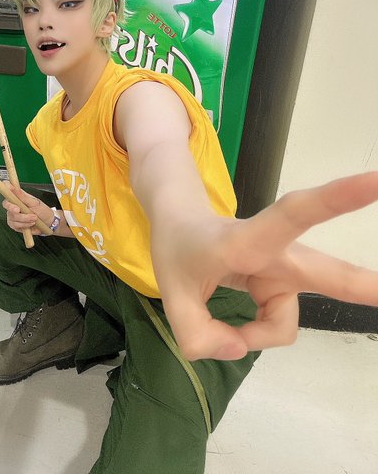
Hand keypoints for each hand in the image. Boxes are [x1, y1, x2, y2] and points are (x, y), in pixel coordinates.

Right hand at [2, 185, 54, 235]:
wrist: (48, 223)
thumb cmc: (42, 210)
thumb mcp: (35, 203)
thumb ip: (23, 196)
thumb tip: (14, 187)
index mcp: (18, 197)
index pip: (7, 191)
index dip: (6, 189)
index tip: (12, 195)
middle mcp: (13, 205)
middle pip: (7, 205)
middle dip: (13, 209)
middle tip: (19, 210)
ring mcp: (12, 215)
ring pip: (13, 217)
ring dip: (25, 219)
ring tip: (35, 218)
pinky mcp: (14, 225)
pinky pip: (15, 225)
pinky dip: (24, 225)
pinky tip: (31, 223)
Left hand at [153, 172, 377, 361]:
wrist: (182, 228)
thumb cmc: (180, 249)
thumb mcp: (172, 296)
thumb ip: (199, 336)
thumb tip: (242, 349)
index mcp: (244, 240)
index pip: (292, 216)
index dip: (335, 200)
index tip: (375, 181)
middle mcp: (274, 252)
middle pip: (324, 270)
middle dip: (364, 283)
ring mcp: (283, 271)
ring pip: (284, 322)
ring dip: (258, 331)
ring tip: (228, 326)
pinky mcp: (285, 286)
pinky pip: (276, 325)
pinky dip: (255, 331)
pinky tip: (237, 321)